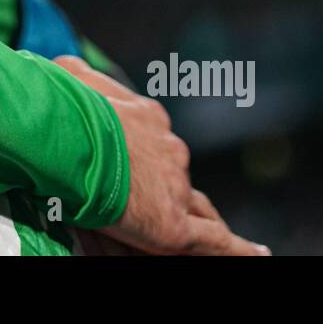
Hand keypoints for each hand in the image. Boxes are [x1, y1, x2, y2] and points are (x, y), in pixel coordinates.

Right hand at [54, 55, 269, 255]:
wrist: (67, 135)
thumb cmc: (64, 106)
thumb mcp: (69, 75)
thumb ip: (80, 77)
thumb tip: (69, 68)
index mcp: (148, 118)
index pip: (155, 143)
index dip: (146, 157)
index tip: (135, 165)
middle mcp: (169, 149)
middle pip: (175, 174)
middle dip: (167, 188)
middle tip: (152, 205)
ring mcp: (175, 185)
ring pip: (194, 206)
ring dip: (196, 217)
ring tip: (208, 233)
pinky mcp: (172, 225)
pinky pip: (214, 242)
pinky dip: (237, 249)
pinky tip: (258, 255)